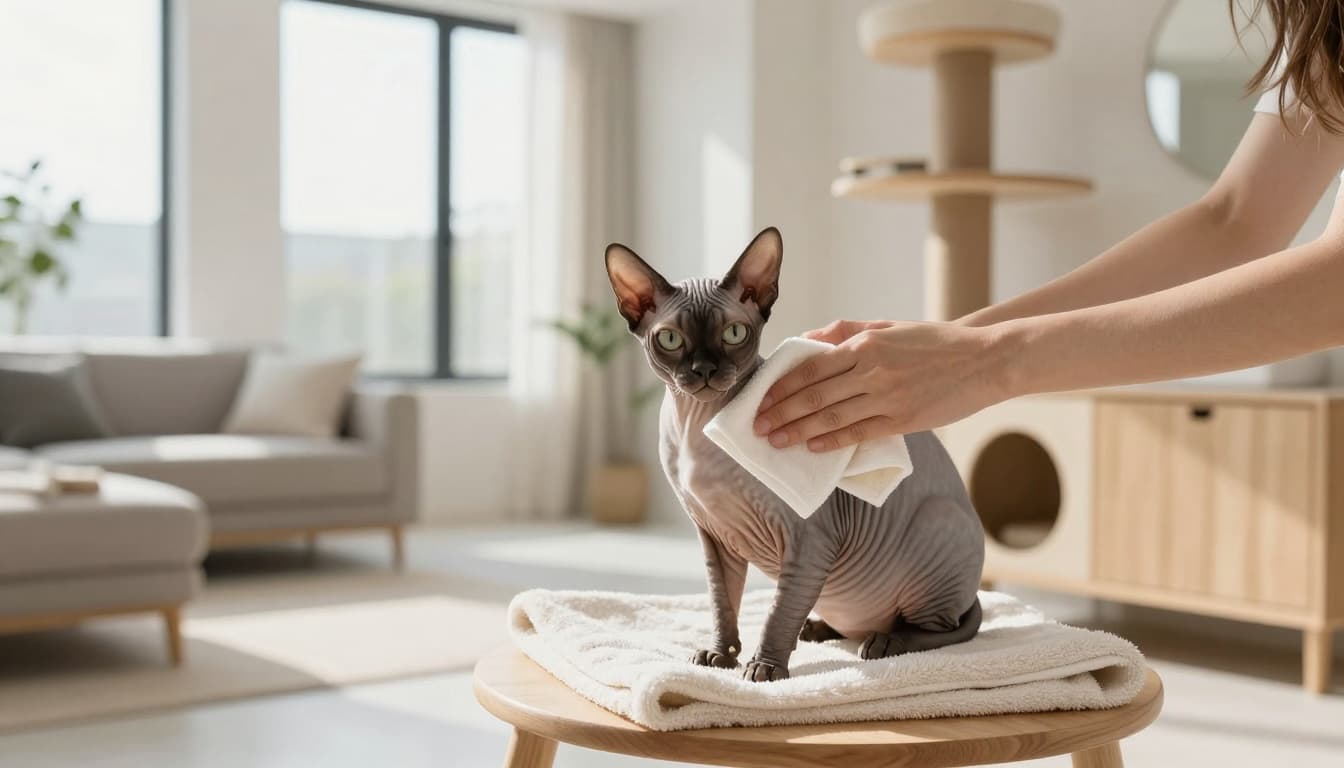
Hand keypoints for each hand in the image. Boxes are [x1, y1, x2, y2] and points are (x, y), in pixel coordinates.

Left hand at [752, 319, 1011, 451]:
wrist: (984, 360)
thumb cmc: (933, 342)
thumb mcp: (888, 326)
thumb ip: (845, 330)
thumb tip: (806, 340)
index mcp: (866, 344)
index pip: (811, 368)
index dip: (783, 387)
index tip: (761, 400)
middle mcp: (872, 370)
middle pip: (816, 396)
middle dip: (782, 413)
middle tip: (758, 427)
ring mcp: (888, 397)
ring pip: (832, 417)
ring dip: (799, 431)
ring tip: (777, 441)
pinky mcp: (903, 420)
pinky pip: (860, 433)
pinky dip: (833, 441)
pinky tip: (813, 447)